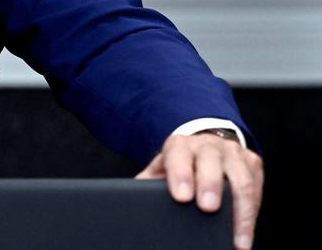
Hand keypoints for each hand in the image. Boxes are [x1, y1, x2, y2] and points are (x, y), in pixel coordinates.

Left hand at [136, 132, 262, 249]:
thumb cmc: (179, 165)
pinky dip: (252, 215)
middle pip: (211, 161)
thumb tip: (128, 203)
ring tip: (237, 239)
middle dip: (210, 185)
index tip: (180, 197)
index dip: (180, 174)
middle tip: (207, 208)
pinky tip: (246, 235)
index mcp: (180, 145)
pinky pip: (257, 188)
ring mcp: (232, 152)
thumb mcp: (161, 170)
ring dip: (240, 210)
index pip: (178, 155)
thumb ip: (147, 183)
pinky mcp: (252, 163)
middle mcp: (208, 145)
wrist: (204, 146)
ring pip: (240, 177)